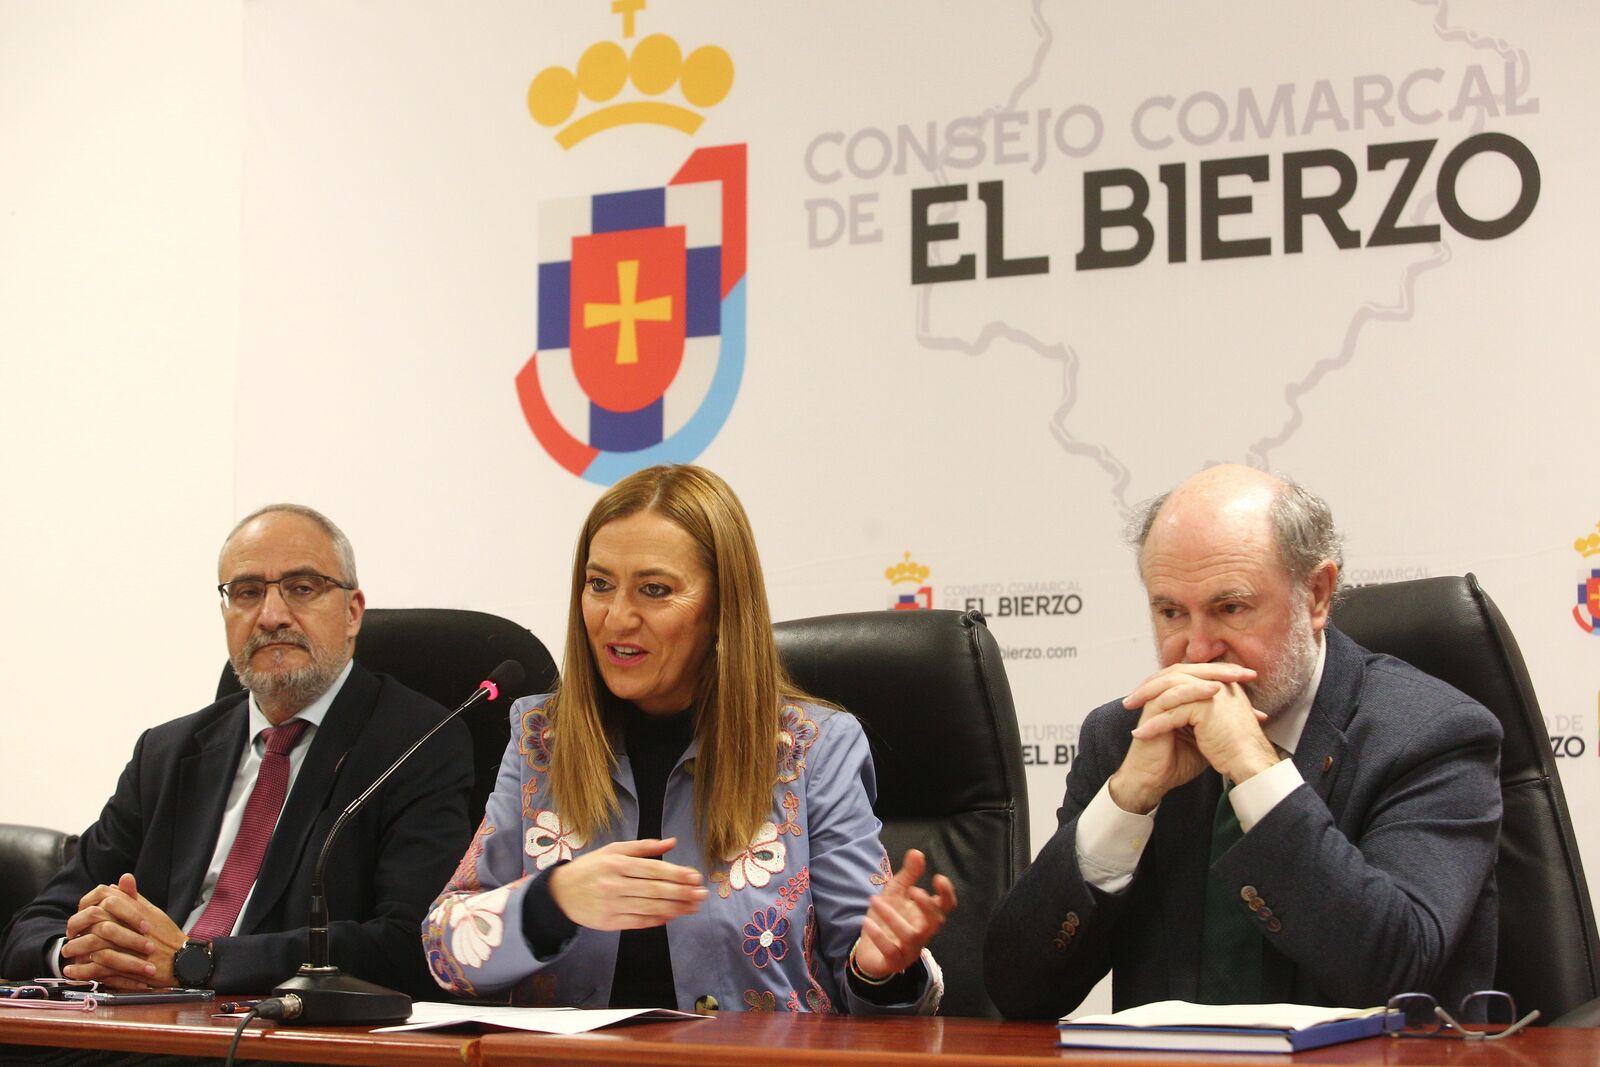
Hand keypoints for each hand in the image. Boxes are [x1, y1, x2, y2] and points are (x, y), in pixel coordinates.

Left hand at [61, 873, 184, 988]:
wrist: (180, 960)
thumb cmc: (166, 936)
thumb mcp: (152, 911)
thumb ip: (133, 897)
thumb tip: (119, 881)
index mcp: (135, 909)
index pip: (104, 897)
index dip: (87, 905)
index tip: (80, 915)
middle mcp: (129, 924)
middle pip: (94, 919)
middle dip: (76, 928)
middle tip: (69, 936)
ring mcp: (125, 946)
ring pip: (91, 944)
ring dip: (76, 949)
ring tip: (68, 954)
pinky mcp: (123, 967)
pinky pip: (94, 967)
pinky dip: (81, 970)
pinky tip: (72, 970)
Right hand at [547, 838, 707, 930]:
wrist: (560, 894)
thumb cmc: (590, 868)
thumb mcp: (612, 850)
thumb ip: (643, 847)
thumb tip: (672, 842)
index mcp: (616, 863)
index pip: (653, 869)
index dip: (676, 873)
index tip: (695, 876)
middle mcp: (614, 885)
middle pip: (655, 890)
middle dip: (682, 892)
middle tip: (701, 893)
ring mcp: (612, 906)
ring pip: (650, 907)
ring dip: (676, 908)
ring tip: (693, 906)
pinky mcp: (610, 923)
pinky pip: (639, 922)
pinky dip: (658, 919)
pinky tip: (673, 915)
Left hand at [851, 849, 956, 979]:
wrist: (869, 951)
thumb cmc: (888, 918)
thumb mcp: (896, 893)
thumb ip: (908, 875)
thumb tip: (917, 852)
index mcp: (926, 915)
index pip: (946, 906)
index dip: (946, 894)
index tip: (938, 878)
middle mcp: (923, 933)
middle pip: (936, 922)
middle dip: (927, 906)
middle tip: (913, 890)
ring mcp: (910, 949)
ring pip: (912, 936)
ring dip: (893, 917)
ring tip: (874, 899)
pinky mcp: (894, 961)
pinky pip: (891, 951)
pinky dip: (879, 936)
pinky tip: (867, 921)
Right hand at [1109, 663, 1261, 812]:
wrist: (1155, 781)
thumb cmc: (1176, 762)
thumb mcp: (1208, 738)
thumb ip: (1223, 721)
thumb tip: (1255, 715)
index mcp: (1177, 698)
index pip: (1201, 677)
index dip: (1225, 674)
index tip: (1250, 677)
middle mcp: (1165, 696)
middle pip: (1191, 670)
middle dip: (1220, 669)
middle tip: (1244, 672)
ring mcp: (1157, 702)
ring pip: (1181, 677)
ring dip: (1209, 675)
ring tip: (1232, 676)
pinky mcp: (1152, 712)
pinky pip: (1173, 695)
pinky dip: (1194, 690)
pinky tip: (1213, 689)